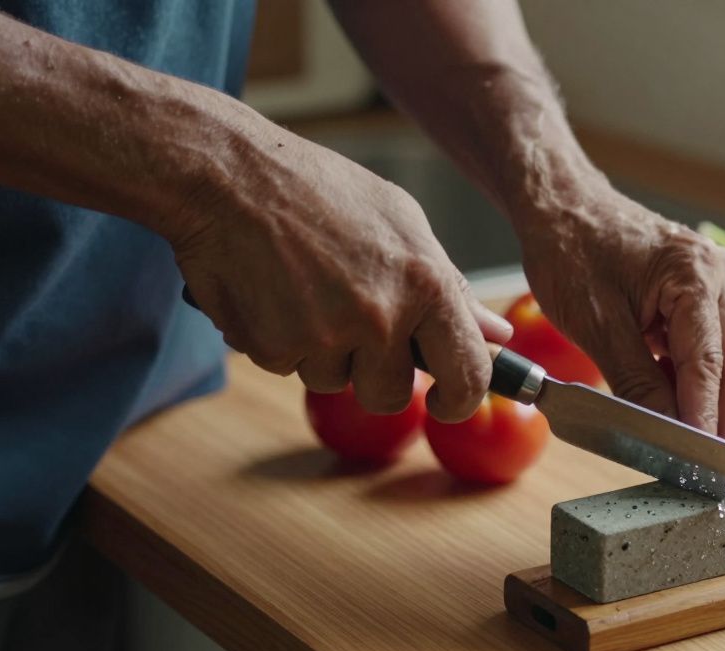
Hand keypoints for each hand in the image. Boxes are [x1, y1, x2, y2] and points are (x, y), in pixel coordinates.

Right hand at [165, 130, 510, 420]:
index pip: (468, 374)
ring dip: (323, 352)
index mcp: (427, 284)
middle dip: (375, 374)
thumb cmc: (319, 190)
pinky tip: (273, 291)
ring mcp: (327, 336)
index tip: (447, 401)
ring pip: (336, 382)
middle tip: (352, 323)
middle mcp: (382, 316)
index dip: (461, 400)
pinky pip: (289, 368)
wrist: (228, 176)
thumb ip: (450, 287)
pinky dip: (280, 339)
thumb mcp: (402, 222)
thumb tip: (497, 334)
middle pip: (393, 395)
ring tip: (305, 288)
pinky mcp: (275, 348)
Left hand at [514, 181, 724, 446]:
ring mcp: (712, 284)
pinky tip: (687, 420)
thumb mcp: (597, 324)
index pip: (707, 362)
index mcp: (695, 273)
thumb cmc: (570, 250)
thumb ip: (637, 382)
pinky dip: (695, 385)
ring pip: (724, 360)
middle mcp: (717, 275)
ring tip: (709, 458)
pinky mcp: (698, 296)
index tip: (706, 464)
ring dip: (715, 407)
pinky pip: (704, 349)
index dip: (707, 418)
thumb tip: (667, 434)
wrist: (560, 204)